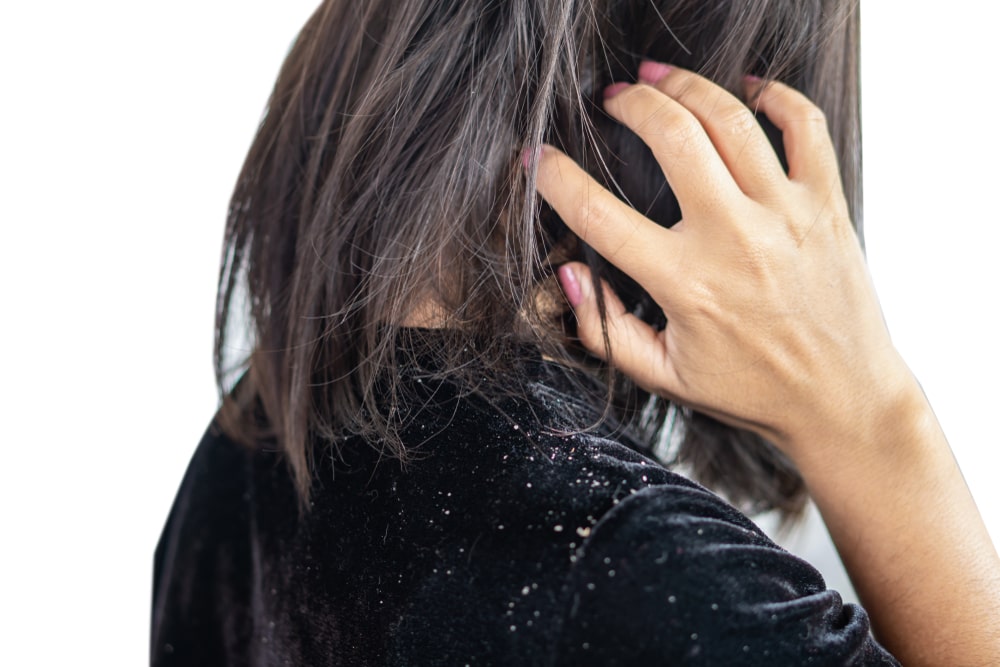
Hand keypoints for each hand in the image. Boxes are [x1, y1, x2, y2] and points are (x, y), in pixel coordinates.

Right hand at [534, 63, 913, 462]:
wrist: (845, 401)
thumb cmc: (752, 392)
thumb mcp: (664, 377)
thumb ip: (605, 330)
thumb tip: (567, 276)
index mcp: (685, 284)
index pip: (597, 214)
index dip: (554, 177)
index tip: (536, 158)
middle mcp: (734, 239)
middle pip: (670, 136)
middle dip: (629, 103)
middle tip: (611, 98)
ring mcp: (785, 215)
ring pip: (730, 118)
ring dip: (685, 85)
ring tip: (658, 77)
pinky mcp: (826, 204)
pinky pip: (805, 125)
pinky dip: (775, 94)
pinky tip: (746, 89)